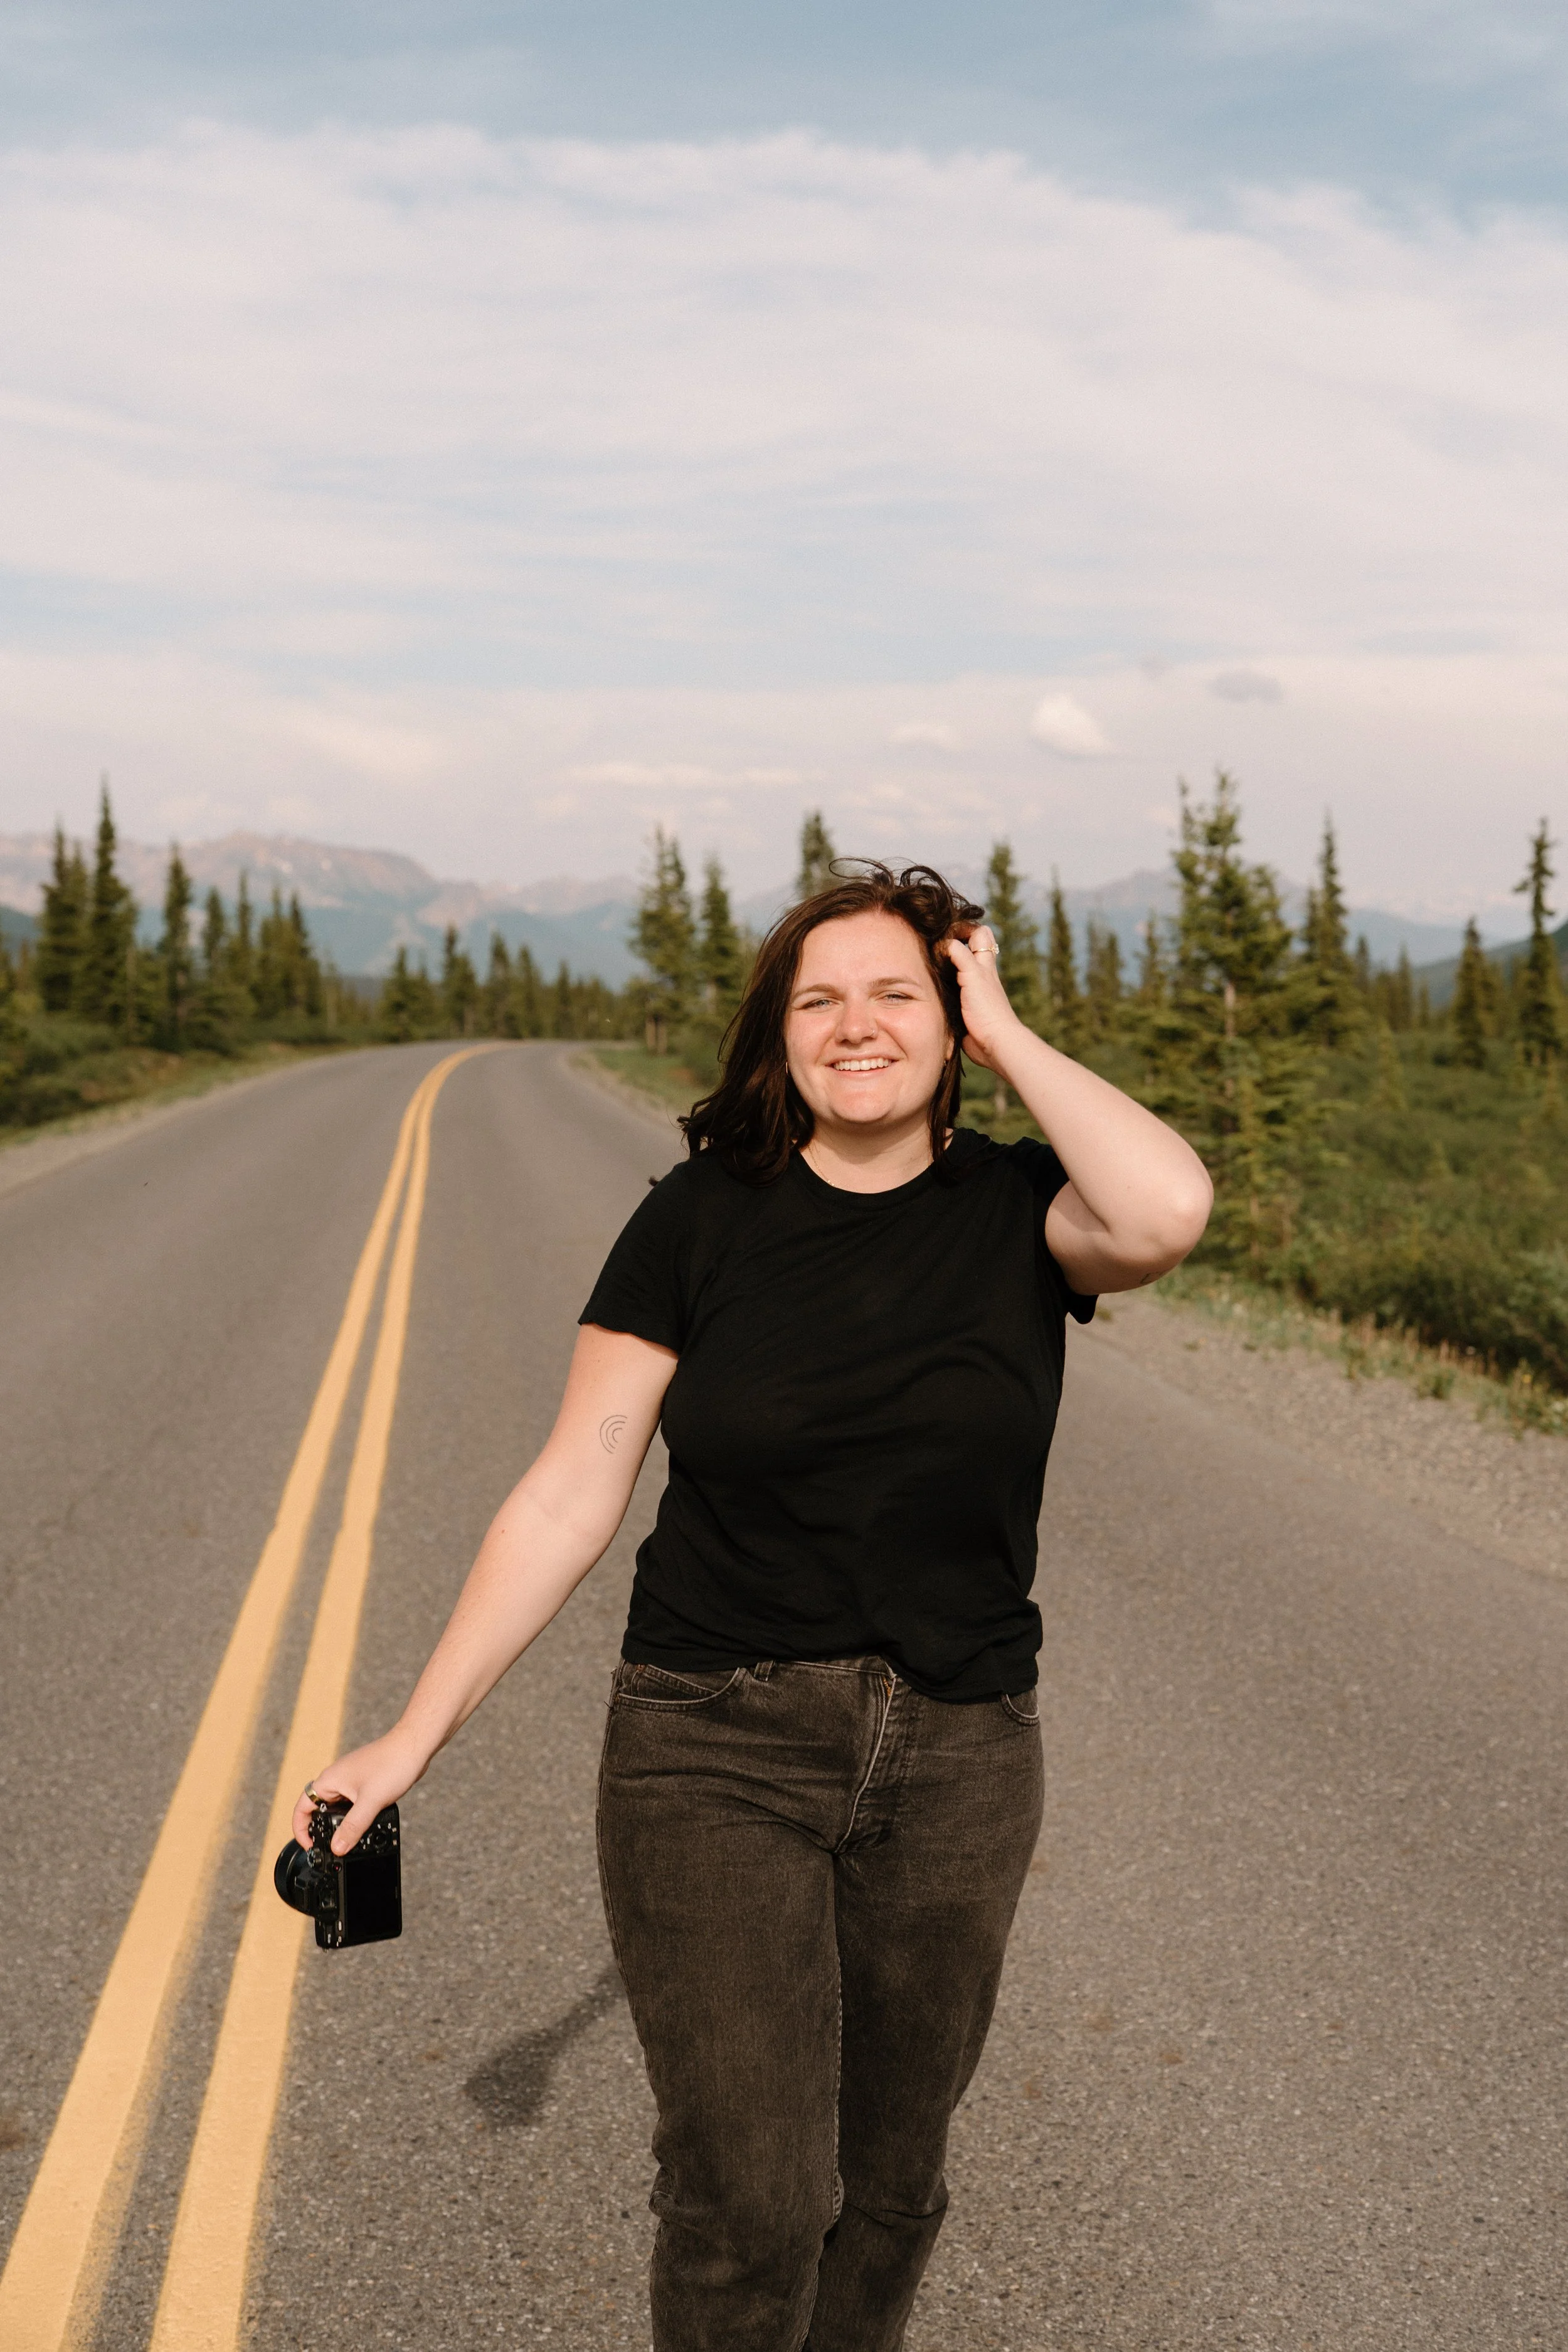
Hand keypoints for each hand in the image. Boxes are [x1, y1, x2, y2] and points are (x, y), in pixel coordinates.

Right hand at [292, 1728, 428, 1855]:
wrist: (414, 1746)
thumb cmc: (392, 1764)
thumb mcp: (370, 1802)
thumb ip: (352, 1827)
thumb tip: (336, 1848)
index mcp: (329, 1781)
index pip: (302, 1808)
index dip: (301, 1830)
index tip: (311, 1847)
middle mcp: (336, 1780)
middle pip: (318, 1810)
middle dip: (321, 1830)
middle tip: (330, 1849)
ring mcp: (351, 1781)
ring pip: (337, 1808)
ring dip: (340, 1824)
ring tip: (348, 1842)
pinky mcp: (365, 1783)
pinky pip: (352, 1805)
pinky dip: (354, 1817)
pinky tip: (364, 1827)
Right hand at [942, 925, 1024, 1070]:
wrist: (993, 1043)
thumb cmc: (987, 1009)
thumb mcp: (973, 975)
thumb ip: (961, 956)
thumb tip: (947, 942)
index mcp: (985, 964)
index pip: (980, 934)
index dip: (965, 928)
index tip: (946, 931)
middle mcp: (980, 975)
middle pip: (970, 949)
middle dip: (955, 943)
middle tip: (936, 945)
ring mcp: (972, 992)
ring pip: (958, 970)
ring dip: (945, 966)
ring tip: (928, 964)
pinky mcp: (964, 1007)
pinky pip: (951, 990)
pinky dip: (942, 986)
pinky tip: (930, 988)